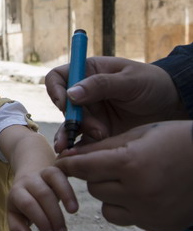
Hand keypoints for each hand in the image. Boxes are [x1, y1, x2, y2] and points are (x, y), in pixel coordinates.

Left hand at [7, 166, 77, 230]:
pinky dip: (69, 188)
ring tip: (73, 214)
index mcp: (16, 192)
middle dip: (53, 215)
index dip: (40, 219)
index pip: (27, 204)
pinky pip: (62, 174)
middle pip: (42, 193)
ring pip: (53, 179)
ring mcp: (41, 173)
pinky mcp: (54, 169)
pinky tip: (74, 205)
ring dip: (66, 197)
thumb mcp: (15, 215)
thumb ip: (16, 227)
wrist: (27, 178)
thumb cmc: (23, 202)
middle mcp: (28, 180)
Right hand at [45, 56, 187, 151]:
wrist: (174, 107)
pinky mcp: (96, 133)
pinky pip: (80, 142)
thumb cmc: (154, 84)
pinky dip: (77, 150)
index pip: (58, 78)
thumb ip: (101, 85)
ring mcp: (90, 114)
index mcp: (88, 73)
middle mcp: (84, 94)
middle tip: (97, 130)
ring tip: (81, 147)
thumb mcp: (130, 80)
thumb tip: (71, 93)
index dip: (56, 89)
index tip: (65, 103)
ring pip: (69, 126)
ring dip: (72, 136)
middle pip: (63, 106)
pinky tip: (77, 158)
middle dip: (75, 120)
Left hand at [55, 121, 192, 230]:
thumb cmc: (176, 139)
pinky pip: (123, 218)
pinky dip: (124, 207)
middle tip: (108, 164)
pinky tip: (138, 192)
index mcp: (131, 163)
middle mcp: (138, 191)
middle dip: (94, 175)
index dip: (68, 164)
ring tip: (126, 178)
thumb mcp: (138, 134)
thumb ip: (102, 147)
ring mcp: (148, 211)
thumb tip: (70, 156)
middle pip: (92, 187)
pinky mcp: (157, 224)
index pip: (84, 167)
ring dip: (107, 193)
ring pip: (105, 206)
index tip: (60, 163)